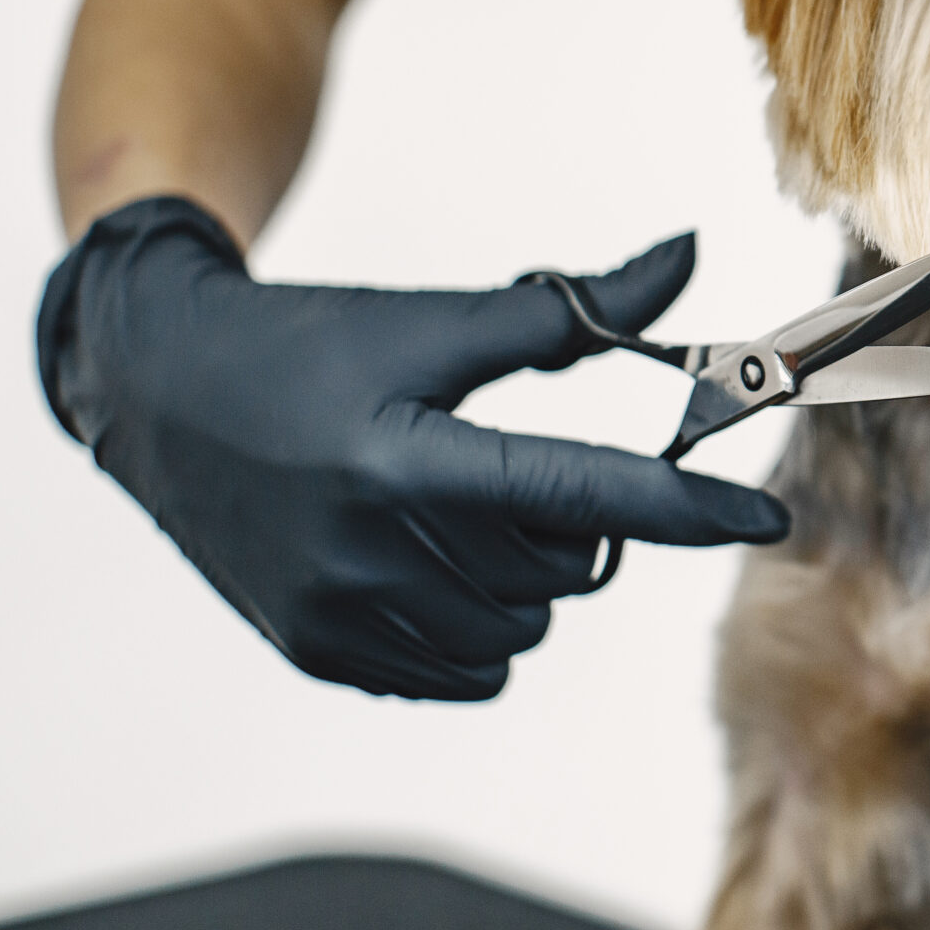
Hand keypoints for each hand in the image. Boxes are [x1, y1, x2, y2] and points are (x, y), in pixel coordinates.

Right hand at [36, 196, 787, 698]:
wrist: (162, 388)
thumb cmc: (313, 341)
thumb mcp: (435, 319)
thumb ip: (573, 311)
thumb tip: (688, 256)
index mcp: (407, 458)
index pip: (584, 492)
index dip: (688, 506)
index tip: (768, 515)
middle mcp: (370, 549)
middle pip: (563, 566)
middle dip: (572, 518)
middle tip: (507, 463)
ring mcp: (340, 614)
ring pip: (523, 628)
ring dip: (526, 577)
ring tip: (459, 509)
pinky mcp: (319, 653)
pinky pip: (468, 673)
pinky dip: (480, 626)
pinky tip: (431, 562)